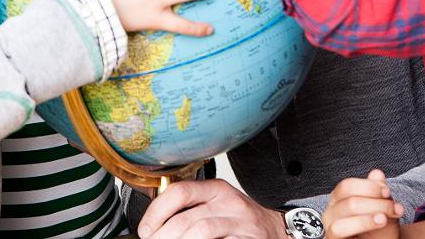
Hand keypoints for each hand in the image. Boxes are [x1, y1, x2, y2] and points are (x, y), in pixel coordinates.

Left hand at [136, 179, 284, 238]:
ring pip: (201, 232)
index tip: (145, 230)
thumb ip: (190, 207)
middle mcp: (229, 203)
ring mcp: (241, 225)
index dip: (156, 213)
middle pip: (186, 220)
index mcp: (216, 189)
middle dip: (162, 236)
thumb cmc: (241, 220)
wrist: (279, 232)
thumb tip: (154, 224)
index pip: (179, 192)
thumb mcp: (217, 204)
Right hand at [323, 170, 403, 238]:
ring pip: (347, 208)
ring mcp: (329, 226)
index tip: (387, 192)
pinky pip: (340, 228)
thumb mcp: (381, 211)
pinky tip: (379, 222)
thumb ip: (378, 193)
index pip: (347, 185)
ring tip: (386, 217)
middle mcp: (331, 211)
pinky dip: (362, 222)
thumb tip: (377, 174)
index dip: (369, 186)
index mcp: (339, 200)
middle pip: (349, 195)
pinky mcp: (331, 238)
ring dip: (371, 210)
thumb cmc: (378, 234)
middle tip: (395, 208)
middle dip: (376, 200)